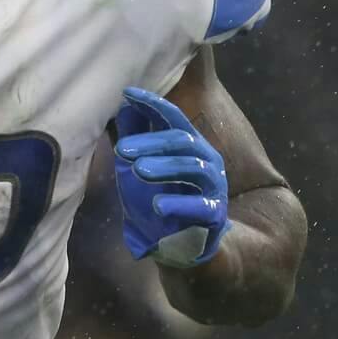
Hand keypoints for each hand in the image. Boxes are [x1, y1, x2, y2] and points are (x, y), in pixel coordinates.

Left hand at [112, 86, 229, 267]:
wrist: (176, 244)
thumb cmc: (159, 199)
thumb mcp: (139, 168)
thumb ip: (134, 138)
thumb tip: (124, 105)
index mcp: (189, 145)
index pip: (173, 118)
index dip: (153, 104)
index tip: (127, 94)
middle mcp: (206, 160)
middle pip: (181, 141)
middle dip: (151, 142)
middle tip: (122, 150)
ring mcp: (214, 186)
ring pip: (193, 167)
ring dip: (165, 166)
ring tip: (138, 170)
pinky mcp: (216, 215)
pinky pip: (200, 206)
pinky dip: (179, 204)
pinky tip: (158, 206)